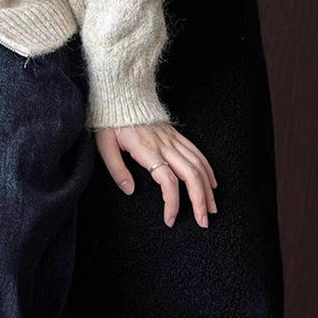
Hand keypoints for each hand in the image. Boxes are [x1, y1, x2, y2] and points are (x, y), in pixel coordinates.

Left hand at [94, 122, 216, 227]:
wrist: (120, 96)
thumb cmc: (110, 122)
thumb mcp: (105, 145)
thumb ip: (117, 169)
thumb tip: (130, 190)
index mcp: (147, 149)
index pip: (168, 180)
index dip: (173, 202)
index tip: (170, 219)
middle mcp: (164, 144)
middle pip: (191, 175)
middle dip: (200, 201)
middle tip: (202, 222)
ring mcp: (172, 138)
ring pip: (198, 165)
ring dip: (207, 189)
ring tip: (211, 208)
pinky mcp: (175, 134)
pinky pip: (196, 152)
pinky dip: (207, 169)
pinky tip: (212, 183)